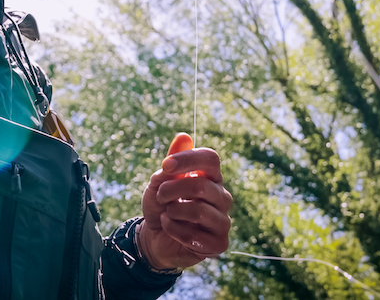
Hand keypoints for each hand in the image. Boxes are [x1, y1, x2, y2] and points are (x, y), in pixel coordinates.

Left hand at [138, 133, 232, 269]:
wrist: (156, 237)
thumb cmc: (161, 205)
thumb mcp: (159, 182)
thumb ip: (171, 163)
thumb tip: (183, 136)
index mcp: (211, 177)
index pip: (211, 159)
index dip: (188, 159)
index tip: (166, 165)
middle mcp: (221, 197)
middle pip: (201, 185)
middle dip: (172, 189)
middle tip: (160, 195)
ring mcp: (223, 221)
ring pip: (198, 210)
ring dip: (173, 211)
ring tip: (166, 213)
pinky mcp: (219, 243)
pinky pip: (194, 235)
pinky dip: (173, 229)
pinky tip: (170, 228)